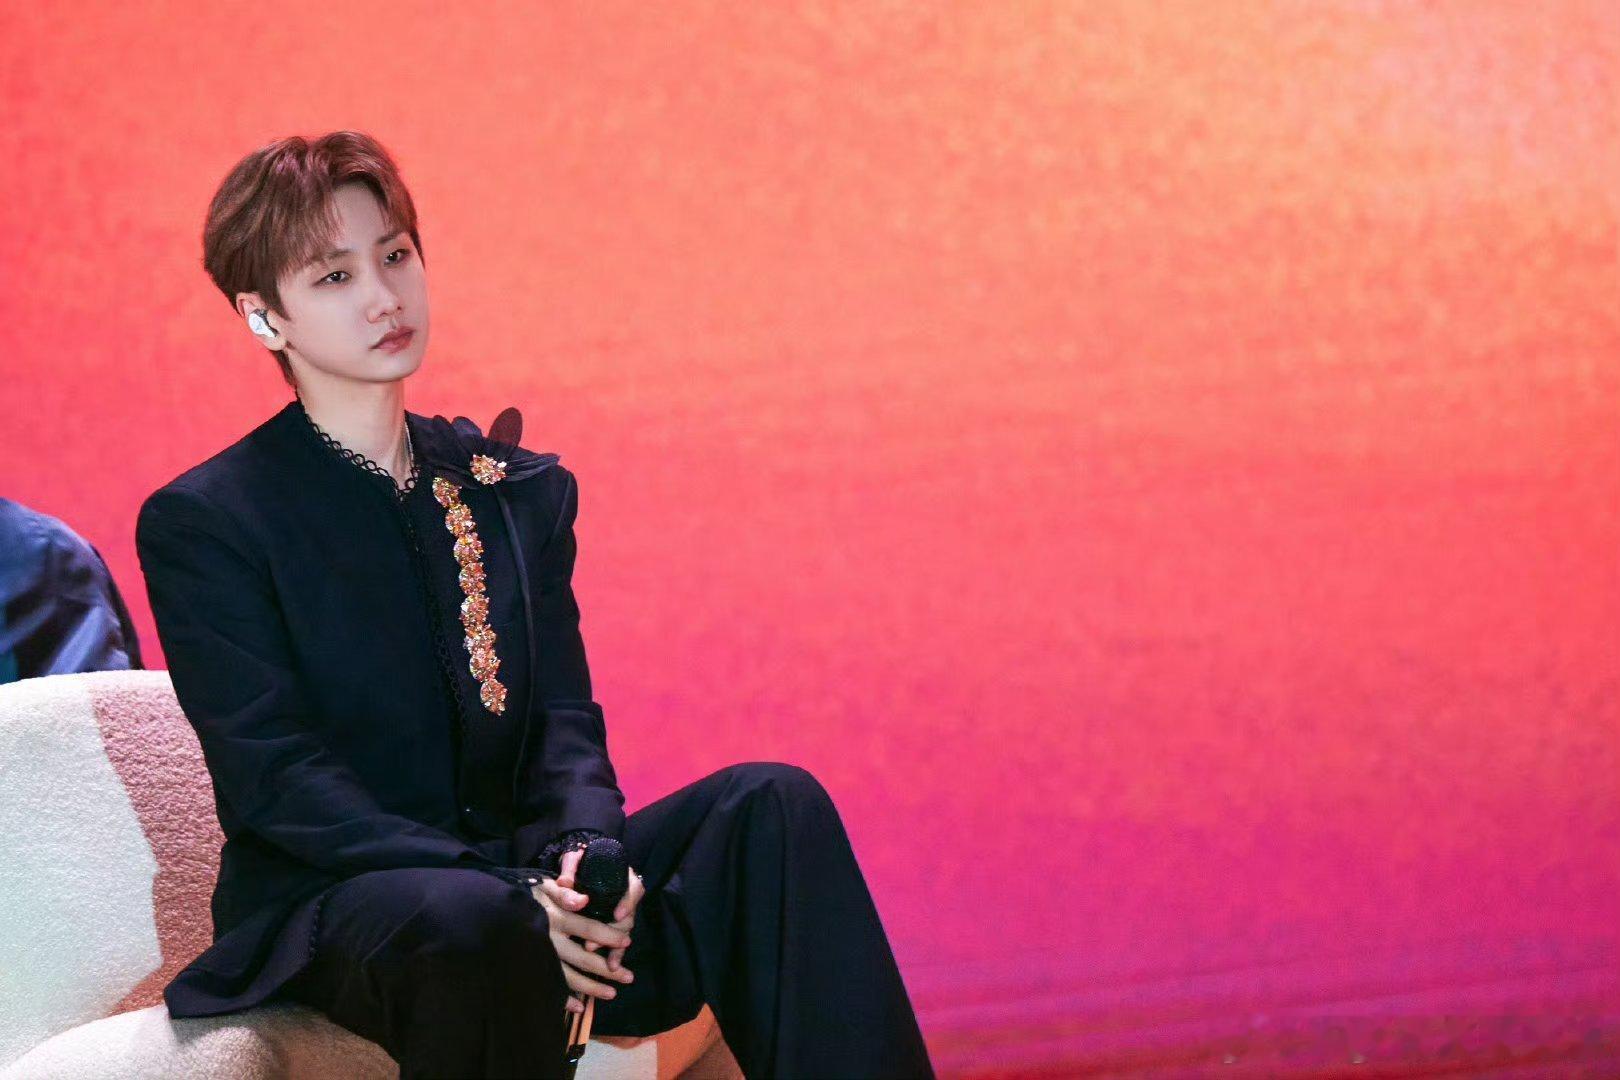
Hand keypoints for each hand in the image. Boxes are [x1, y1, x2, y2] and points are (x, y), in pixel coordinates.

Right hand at [530, 871, 634, 1014]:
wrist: (495, 910)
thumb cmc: (527, 894)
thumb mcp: (545, 886)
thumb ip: (565, 893)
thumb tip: (585, 901)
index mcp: (556, 918)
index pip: (589, 928)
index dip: (609, 936)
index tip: (627, 942)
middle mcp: (550, 940)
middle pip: (584, 958)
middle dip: (608, 969)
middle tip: (629, 978)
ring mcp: (540, 957)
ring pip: (569, 977)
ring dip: (591, 987)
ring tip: (612, 994)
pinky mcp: (531, 969)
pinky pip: (549, 985)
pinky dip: (564, 999)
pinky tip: (579, 1007)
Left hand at [559, 847, 645, 976]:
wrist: (578, 868)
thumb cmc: (578, 862)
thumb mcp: (574, 860)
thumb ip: (570, 869)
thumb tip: (565, 882)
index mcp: (622, 876)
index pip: (634, 889)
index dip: (628, 902)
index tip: (617, 914)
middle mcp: (625, 895)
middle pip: (629, 917)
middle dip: (612, 933)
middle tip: (592, 945)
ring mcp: (621, 912)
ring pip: (624, 932)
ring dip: (613, 947)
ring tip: (601, 960)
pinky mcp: (613, 926)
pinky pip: (619, 942)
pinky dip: (615, 954)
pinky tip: (610, 967)